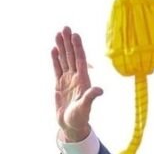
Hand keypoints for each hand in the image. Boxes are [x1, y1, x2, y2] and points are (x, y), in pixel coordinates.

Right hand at [51, 26, 103, 141]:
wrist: (71, 125)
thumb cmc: (80, 117)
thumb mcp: (85, 107)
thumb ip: (90, 97)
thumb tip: (100, 90)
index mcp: (83, 80)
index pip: (80, 59)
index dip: (78, 47)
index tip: (75, 35)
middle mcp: (76, 77)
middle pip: (72, 56)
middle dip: (68, 42)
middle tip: (65, 27)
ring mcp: (68, 80)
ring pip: (64, 59)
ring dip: (61, 47)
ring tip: (58, 34)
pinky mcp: (59, 84)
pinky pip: (57, 68)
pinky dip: (55, 59)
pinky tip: (54, 49)